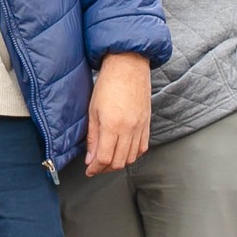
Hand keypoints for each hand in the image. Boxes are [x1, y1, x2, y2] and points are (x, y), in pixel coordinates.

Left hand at [85, 52, 151, 175]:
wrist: (128, 66)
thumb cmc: (108, 84)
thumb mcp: (93, 110)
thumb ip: (92, 137)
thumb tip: (90, 158)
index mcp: (112, 125)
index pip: (104, 158)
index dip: (95, 168)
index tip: (89, 170)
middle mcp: (128, 129)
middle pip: (119, 162)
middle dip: (105, 169)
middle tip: (96, 167)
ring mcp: (140, 127)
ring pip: (132, 158)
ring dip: (119, 163)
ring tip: (108, 160)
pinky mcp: (147, 124)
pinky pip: (142, 148)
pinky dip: (133, 154)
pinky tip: (124, 152)